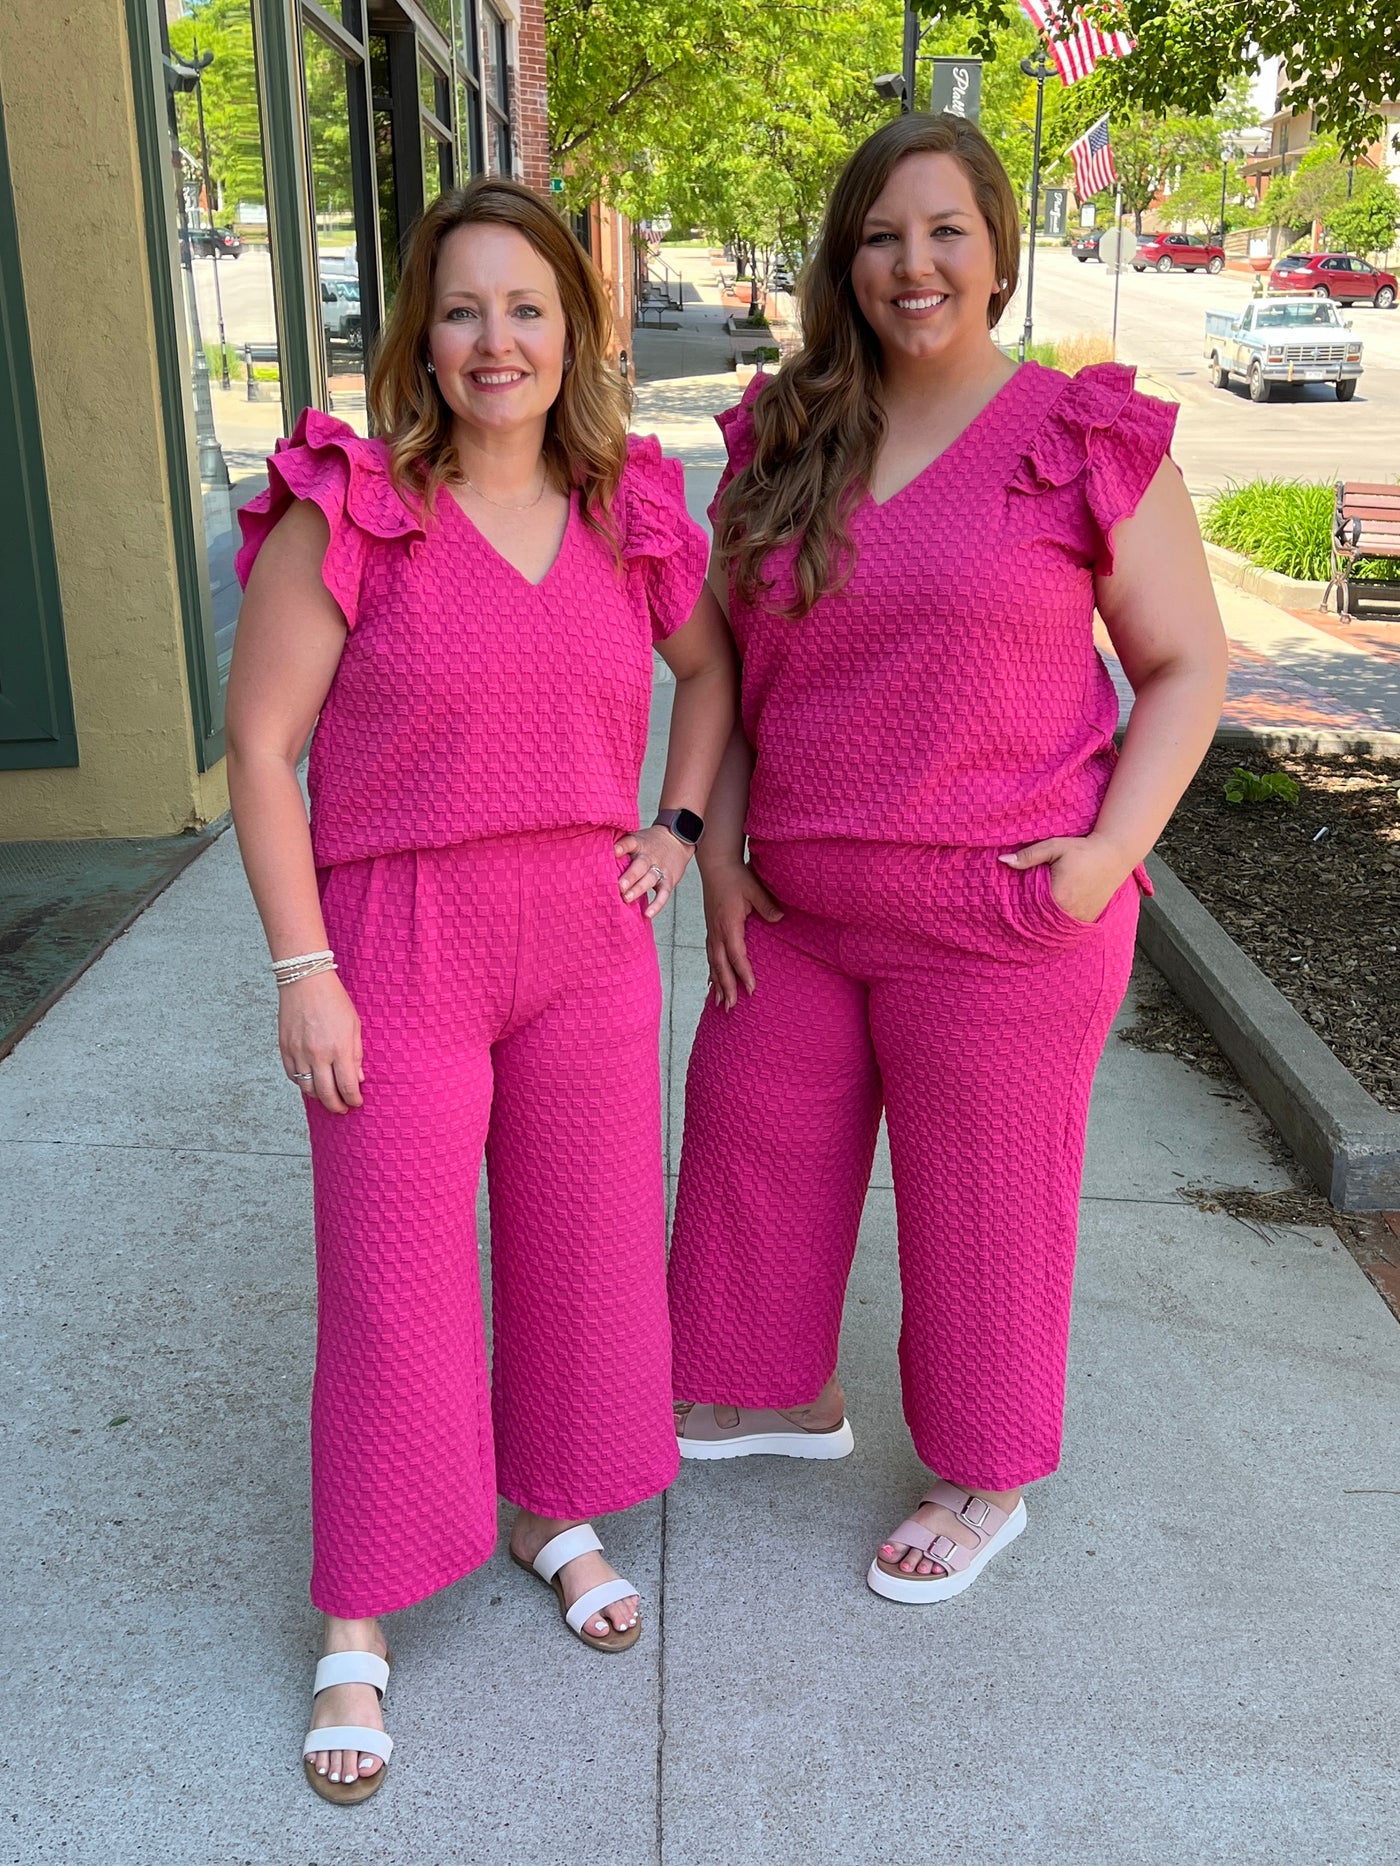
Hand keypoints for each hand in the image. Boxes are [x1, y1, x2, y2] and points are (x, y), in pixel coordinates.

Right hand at [279, 970, 363, 1113]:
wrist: (305, 981)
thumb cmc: (334, 1000)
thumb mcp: (354, 1025)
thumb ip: (356, 1054)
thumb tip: (358, 1079)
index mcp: (339, 1048)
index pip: (347, 1086)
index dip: (352, 1099)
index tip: (356, 1102)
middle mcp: (318, 1054)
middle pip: (326, 1094)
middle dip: (336, 1106)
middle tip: (342, 1109)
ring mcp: (298, 1052)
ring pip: (307, 1088)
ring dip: (318, 1097)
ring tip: (327, 1097)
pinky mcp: (284, 1048)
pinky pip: (292, 1075)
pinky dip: (301, 1082)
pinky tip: (310, 1081)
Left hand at [614, 826, 693, 920]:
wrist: (677, 840)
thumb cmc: (649, 844)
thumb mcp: (637, 839)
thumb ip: (620, 847)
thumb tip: (592, 856)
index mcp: (639, 843)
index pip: (630, 842)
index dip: (622, 847)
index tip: (613, 851)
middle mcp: (649, 856)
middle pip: (640, 865)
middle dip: (630, 876)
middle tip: (619, 886)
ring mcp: (660, 868)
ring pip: (650, 878)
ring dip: (638, 889)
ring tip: (627, 898)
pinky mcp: (669, 880)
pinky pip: (664, 894)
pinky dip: (657, 904)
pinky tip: (648, 914)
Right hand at [702, 860, 783, 1008]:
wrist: (716, 865)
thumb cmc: (736, 877)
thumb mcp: (754, 889)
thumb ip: (767, 905)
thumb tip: (781, 918)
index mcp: (729, 924)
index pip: (737, 955)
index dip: (744, 973)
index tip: (752, 989)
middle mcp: (717, 931)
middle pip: (721, 965)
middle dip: (726, 987)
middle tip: (731, 1007)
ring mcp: (712, 931)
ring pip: (713, 963)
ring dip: (717, 984)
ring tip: (720, 1003)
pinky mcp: (711, 929)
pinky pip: (710, 955)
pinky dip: (712, 971)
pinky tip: (713, 982)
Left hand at [999, 833, 1130, 925]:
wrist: (1114, 855)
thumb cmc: (1082, 849)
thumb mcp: (1054, 847)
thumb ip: (1028, 855)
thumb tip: (1002, 860)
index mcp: (1058, 896)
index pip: (1029, 911)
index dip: (1017, 910)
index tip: (1007, 909)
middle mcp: (1070, 912)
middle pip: (1040, 922)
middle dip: (1028, 920)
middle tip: (1012, 919)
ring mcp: (1081, 918)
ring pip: (1054, 929)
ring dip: (1043, 925)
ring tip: (1028, 923)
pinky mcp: (1089, 919)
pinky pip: (1068, 928)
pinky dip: (1057, 925)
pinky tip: (1047, 921)